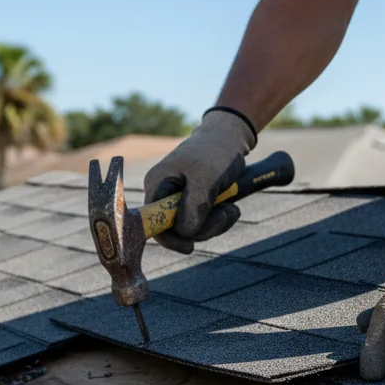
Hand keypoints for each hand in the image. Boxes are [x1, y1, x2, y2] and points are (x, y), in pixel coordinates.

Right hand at [143, 108, 256, 253]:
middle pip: (175, 229)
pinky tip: (230, 208)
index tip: (190, 247)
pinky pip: (202, 222)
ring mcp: (177, 198)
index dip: (169, 239)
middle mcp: (163, 193)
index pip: (153, 223)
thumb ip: (195, 205)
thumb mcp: (207, 177)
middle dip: (203, 228)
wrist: (230, 137)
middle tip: (226, 214)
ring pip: (192, 228)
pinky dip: (217, 220)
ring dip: (215, 224)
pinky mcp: (192, 201)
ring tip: (231, 208)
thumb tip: (185, 233)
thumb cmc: (215, 151)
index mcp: (157, 184)